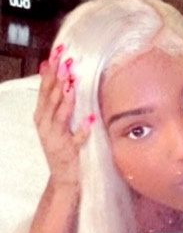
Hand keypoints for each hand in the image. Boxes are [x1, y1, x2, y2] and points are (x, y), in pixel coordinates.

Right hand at [35, 45, 93, 189]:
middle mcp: (45, 126)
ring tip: (72, 84)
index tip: (57, 54)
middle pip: (50, 99)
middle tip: (65, 63)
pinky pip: (76, 139)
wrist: (62, 178)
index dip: (50, 71)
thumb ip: (55, 97)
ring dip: (66, 100)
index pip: (45, 89)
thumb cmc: (61, 144)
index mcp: (42, 116)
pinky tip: (91, 119)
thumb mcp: (54, 119)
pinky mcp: (69, 152)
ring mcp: (56, 139)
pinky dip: (82, 129)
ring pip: (60, 116)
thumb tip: (55, 68)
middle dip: (58, 80)